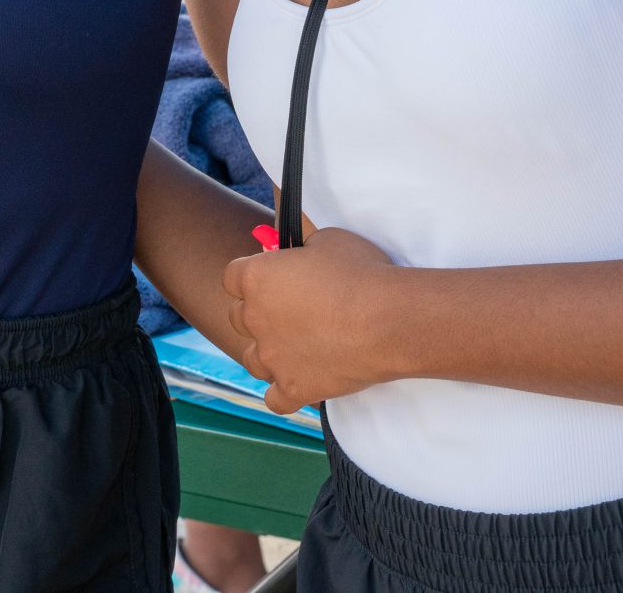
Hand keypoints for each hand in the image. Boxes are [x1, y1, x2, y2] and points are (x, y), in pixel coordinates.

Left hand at [221, 221, 402, 412]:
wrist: (390, 319)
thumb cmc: (360, 272)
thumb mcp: (326, 237)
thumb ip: (299, 235)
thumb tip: (289, 222)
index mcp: (256, 278)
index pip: (232, 277)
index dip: (252, 276)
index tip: (273, 277)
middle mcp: (254, 319)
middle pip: (239, 317)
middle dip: (259, 312)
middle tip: (291, 309)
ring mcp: (272, 358)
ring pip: (251, 359)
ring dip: (267, 352)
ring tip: (296, 345)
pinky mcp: (294, 389)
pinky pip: (275, 399)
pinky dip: (285, 392)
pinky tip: (300, 381)